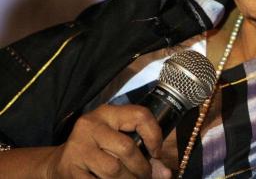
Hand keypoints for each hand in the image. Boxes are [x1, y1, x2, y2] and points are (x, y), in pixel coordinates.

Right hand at [45, 104, 166, 177]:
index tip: (157, 153)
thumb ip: (143, 153)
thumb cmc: (96, 149)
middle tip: (145, 176)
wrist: (57, 162)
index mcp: (107, 113)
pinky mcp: (70, 169)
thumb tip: (166, 174)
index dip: (155, 135)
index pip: (140, 115)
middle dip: (142, 167)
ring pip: (114, 169)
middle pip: (127, 148)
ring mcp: (78, 148)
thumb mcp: (116, 140)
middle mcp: (91, 126)